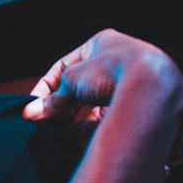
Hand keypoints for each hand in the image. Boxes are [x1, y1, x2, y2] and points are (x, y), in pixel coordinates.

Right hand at [22, 29, 182, 133]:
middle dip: (64, 107)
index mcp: (103, 43)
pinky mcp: (138, 107)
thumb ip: (54, 97)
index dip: (47, 87)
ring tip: (63, 134)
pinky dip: (94, 129)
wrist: (152, 86)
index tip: (34, 107)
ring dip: (77, 120)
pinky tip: (81, 139)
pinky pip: (110, 119)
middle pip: (81, 88)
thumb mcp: (74, 79)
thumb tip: (31, 112)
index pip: (65, 66)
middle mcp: (118, 61)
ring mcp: (130, 84)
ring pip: (95, 106)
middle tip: (47, 123)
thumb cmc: (112, 70)